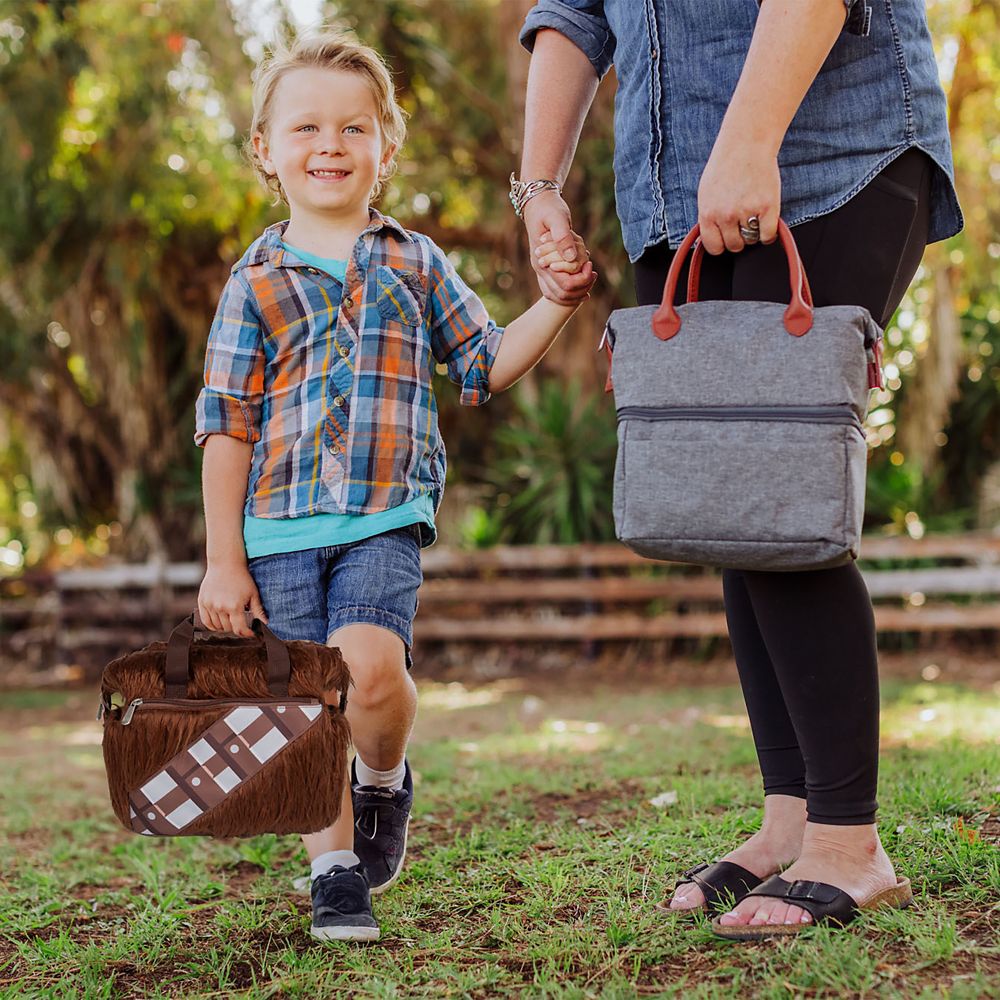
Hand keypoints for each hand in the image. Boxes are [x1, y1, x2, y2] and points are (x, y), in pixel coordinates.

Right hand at [198, 560, 266, 636]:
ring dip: (225, 627)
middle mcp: (220, 607)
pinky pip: (205, 621)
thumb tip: (265, 624)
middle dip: (236, 627)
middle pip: (228, 628)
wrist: (225, 563)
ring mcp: (209, 605)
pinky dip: (212, 625)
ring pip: (217, 626)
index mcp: (234, 606)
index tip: (251, 633)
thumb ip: (258, 611)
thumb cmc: (242, 578)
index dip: (246, 634)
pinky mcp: (202, 602)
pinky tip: (219, 623)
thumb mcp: (253, 594)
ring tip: (231, 620)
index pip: (239, 629)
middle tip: (241, 622)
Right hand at [522, 191, 595, 304]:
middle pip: (563, 295)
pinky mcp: (548, 269)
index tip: (590, 264)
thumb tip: (571, 257)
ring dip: (578, 292)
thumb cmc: (549, 208)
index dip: (582, 279)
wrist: (537, 204)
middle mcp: (541, 270)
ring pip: (560, 296)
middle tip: (593, 273)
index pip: (565, 285)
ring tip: (591, 276)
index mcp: (542, 261)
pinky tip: (584, 281)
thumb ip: (563, 237)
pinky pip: (558, 290)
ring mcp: (543, 271)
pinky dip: (572, 290)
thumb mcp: (557, 218)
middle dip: (582, 287)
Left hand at [696, 136, 780, 254]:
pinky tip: (766, 223)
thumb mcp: (706, 194)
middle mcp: (726, 216)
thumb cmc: (725, 166)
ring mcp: (747, 212)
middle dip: (739, 238)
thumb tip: (710, 239)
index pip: (713, 247)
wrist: (746, 144)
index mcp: (708, 213)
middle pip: (734, 245)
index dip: (721, 245)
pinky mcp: (767, 207)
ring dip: (753, 233)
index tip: (726, 239)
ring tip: (753, 217)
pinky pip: (768, 235)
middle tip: (742, 224)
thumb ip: (708, 217)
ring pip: (751, 240)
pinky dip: (768, 234)